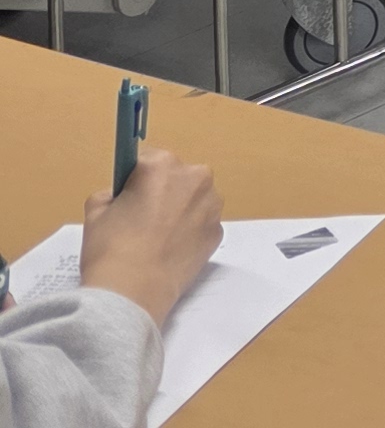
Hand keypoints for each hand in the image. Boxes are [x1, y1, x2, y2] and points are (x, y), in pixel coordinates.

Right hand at [79, 149, 220, 326]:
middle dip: (162, 193)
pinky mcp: (218, 231)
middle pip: (176, 178)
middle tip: (141, 221)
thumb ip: (109, 194)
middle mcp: (195, 177)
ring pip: (193, 200)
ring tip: (156, 240)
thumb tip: (120, 195)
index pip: (148, 161)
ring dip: (180, 211)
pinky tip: (169, 252)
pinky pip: (201, 224)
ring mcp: (212, 205)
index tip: (129, 198)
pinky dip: (189, 233)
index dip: (136, 180)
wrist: (132, 293)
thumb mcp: (95, 212)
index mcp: (162, 165)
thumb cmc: (110, 249)